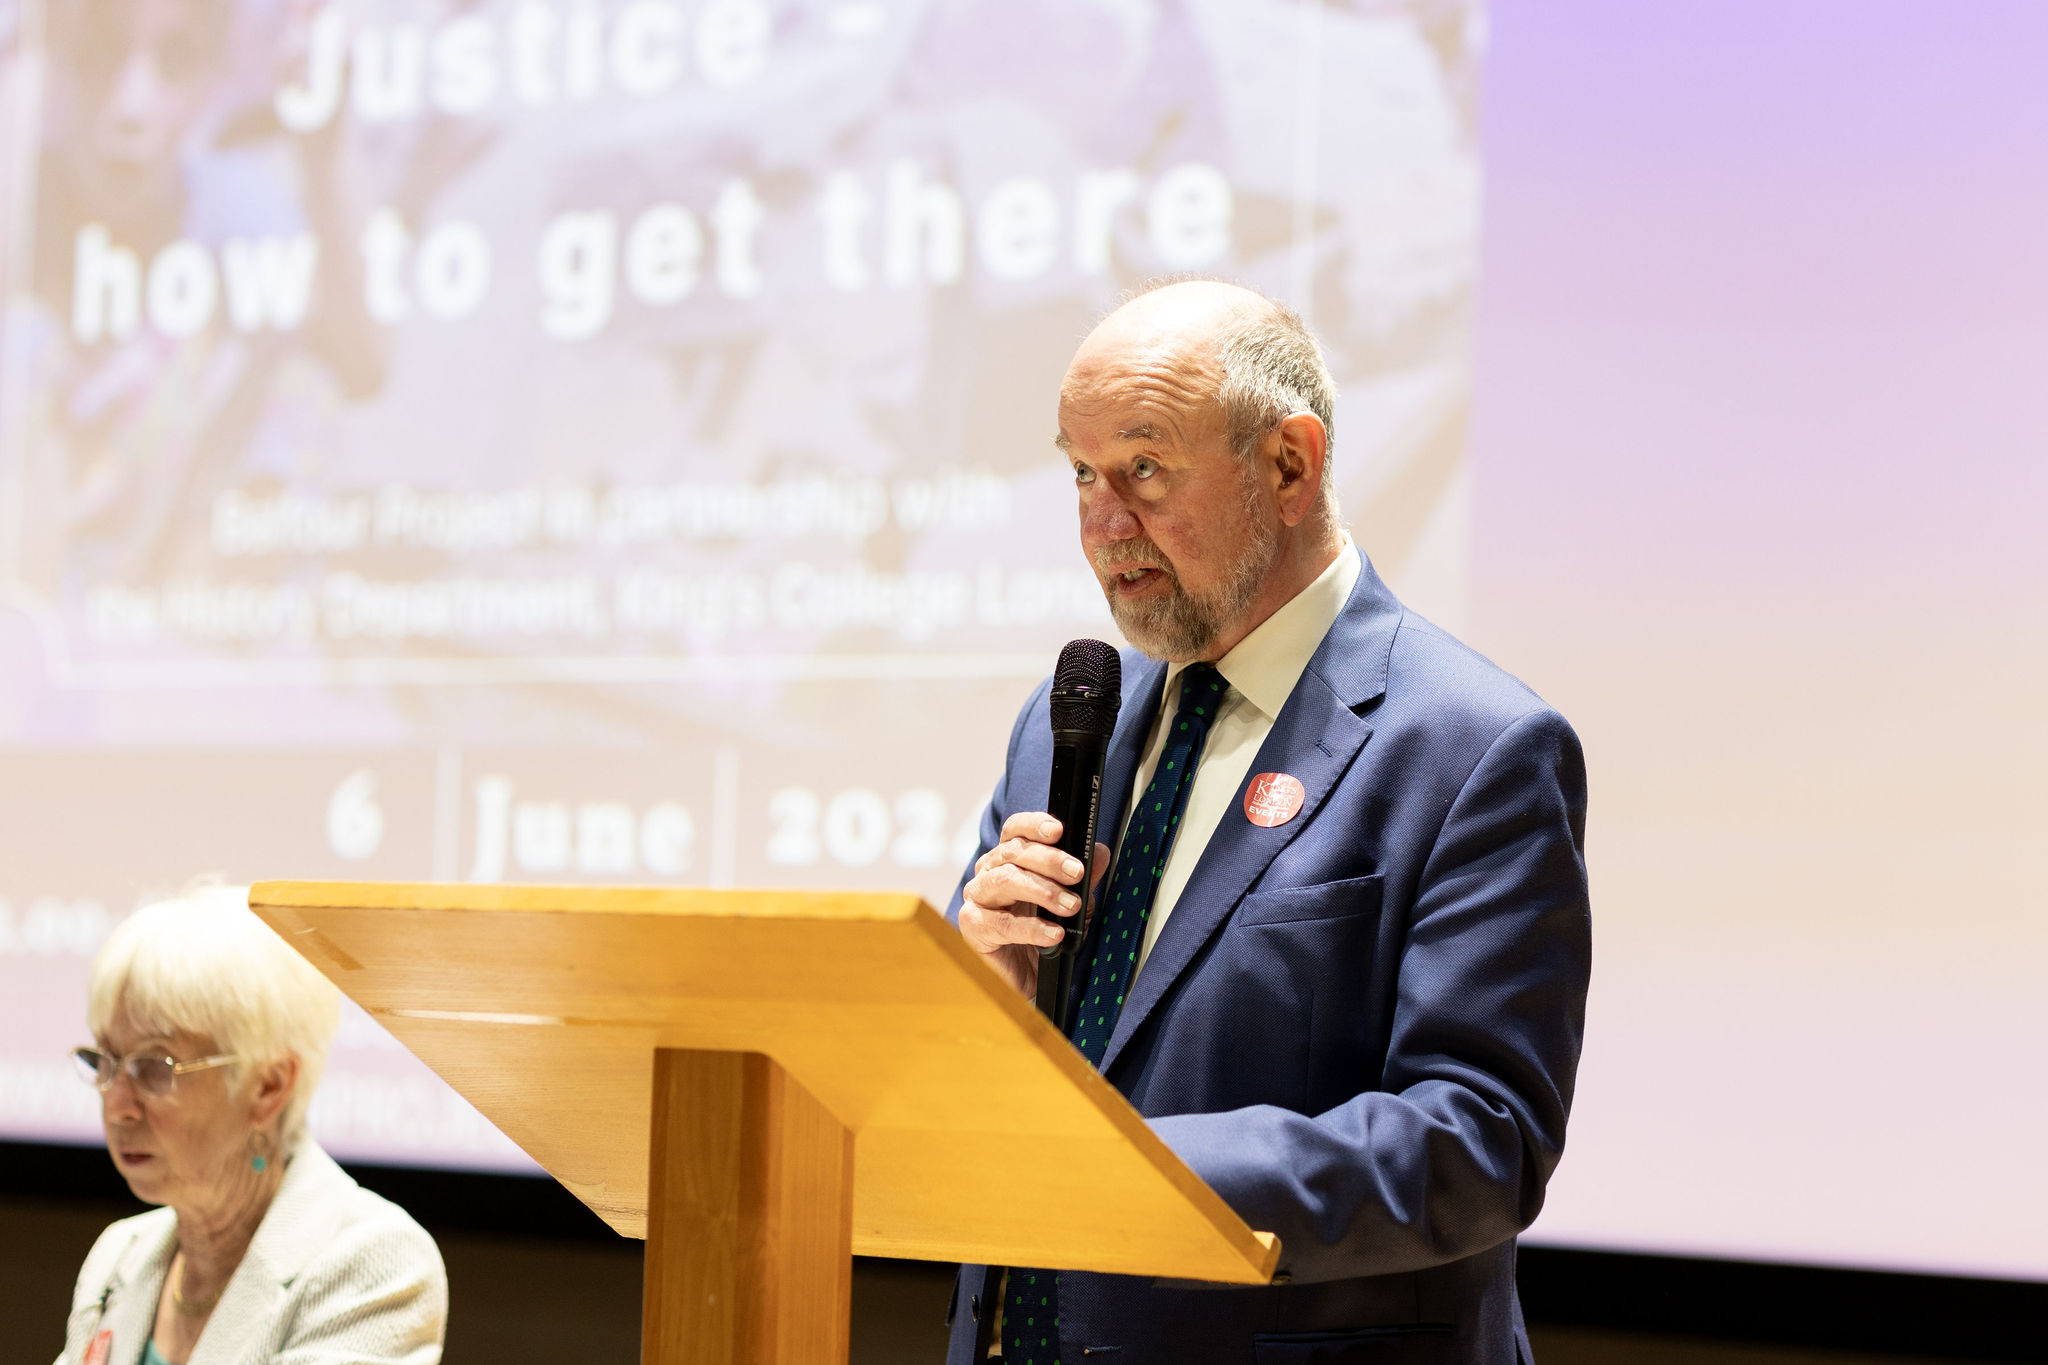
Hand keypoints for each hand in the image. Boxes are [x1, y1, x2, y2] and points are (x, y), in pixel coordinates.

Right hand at [959, 812, 1110, 995]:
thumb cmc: (1044, 933)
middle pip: (1013, 852)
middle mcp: (988, 873)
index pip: (1015, 830)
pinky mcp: (973, 926)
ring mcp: (977, 898)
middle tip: (1076, 873)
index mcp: (1008, 859)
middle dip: (1049, 860)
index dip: (1034, 825)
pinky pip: (1002, 923)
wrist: (1030, 979)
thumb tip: (1099, 853)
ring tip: (1070, 906)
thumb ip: (1083, 878)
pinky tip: (1054, 934)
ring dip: (1042, 890)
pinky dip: (1032, 928)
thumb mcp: (1071, 902)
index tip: (1058, 830)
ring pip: (1005, 880)